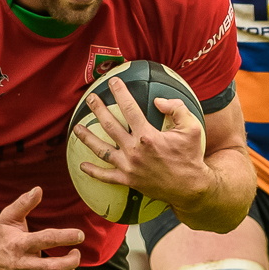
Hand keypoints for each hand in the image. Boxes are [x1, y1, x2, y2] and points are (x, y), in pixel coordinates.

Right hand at [0, 187, 83, 269]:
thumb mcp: (8, 217)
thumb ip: (23, 203)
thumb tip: (38, 190)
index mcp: (18, 244)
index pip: (47, 240)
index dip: (66, 237)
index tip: (80, 235)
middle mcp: (20, 264)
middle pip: (54, 268)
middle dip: (72, 261)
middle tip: (76, 253)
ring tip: (70, 263)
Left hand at [74, 78, 209, 208]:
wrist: (190, 187)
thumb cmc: (191, 156)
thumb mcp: (191, 127)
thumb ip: (176, 109)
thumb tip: (158, 100)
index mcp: (148, 135)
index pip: (129, 108)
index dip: (120, 92)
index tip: (112, 81)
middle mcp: (134, 149)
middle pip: (110, 125)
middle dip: (98, 109)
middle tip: (90, 99)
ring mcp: (129, 166)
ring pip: (102, 150)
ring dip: (87, 138)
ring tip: (77, 128)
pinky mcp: (128, 180)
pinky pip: (106, 176)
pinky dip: (93, 171)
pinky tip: (82, 165)